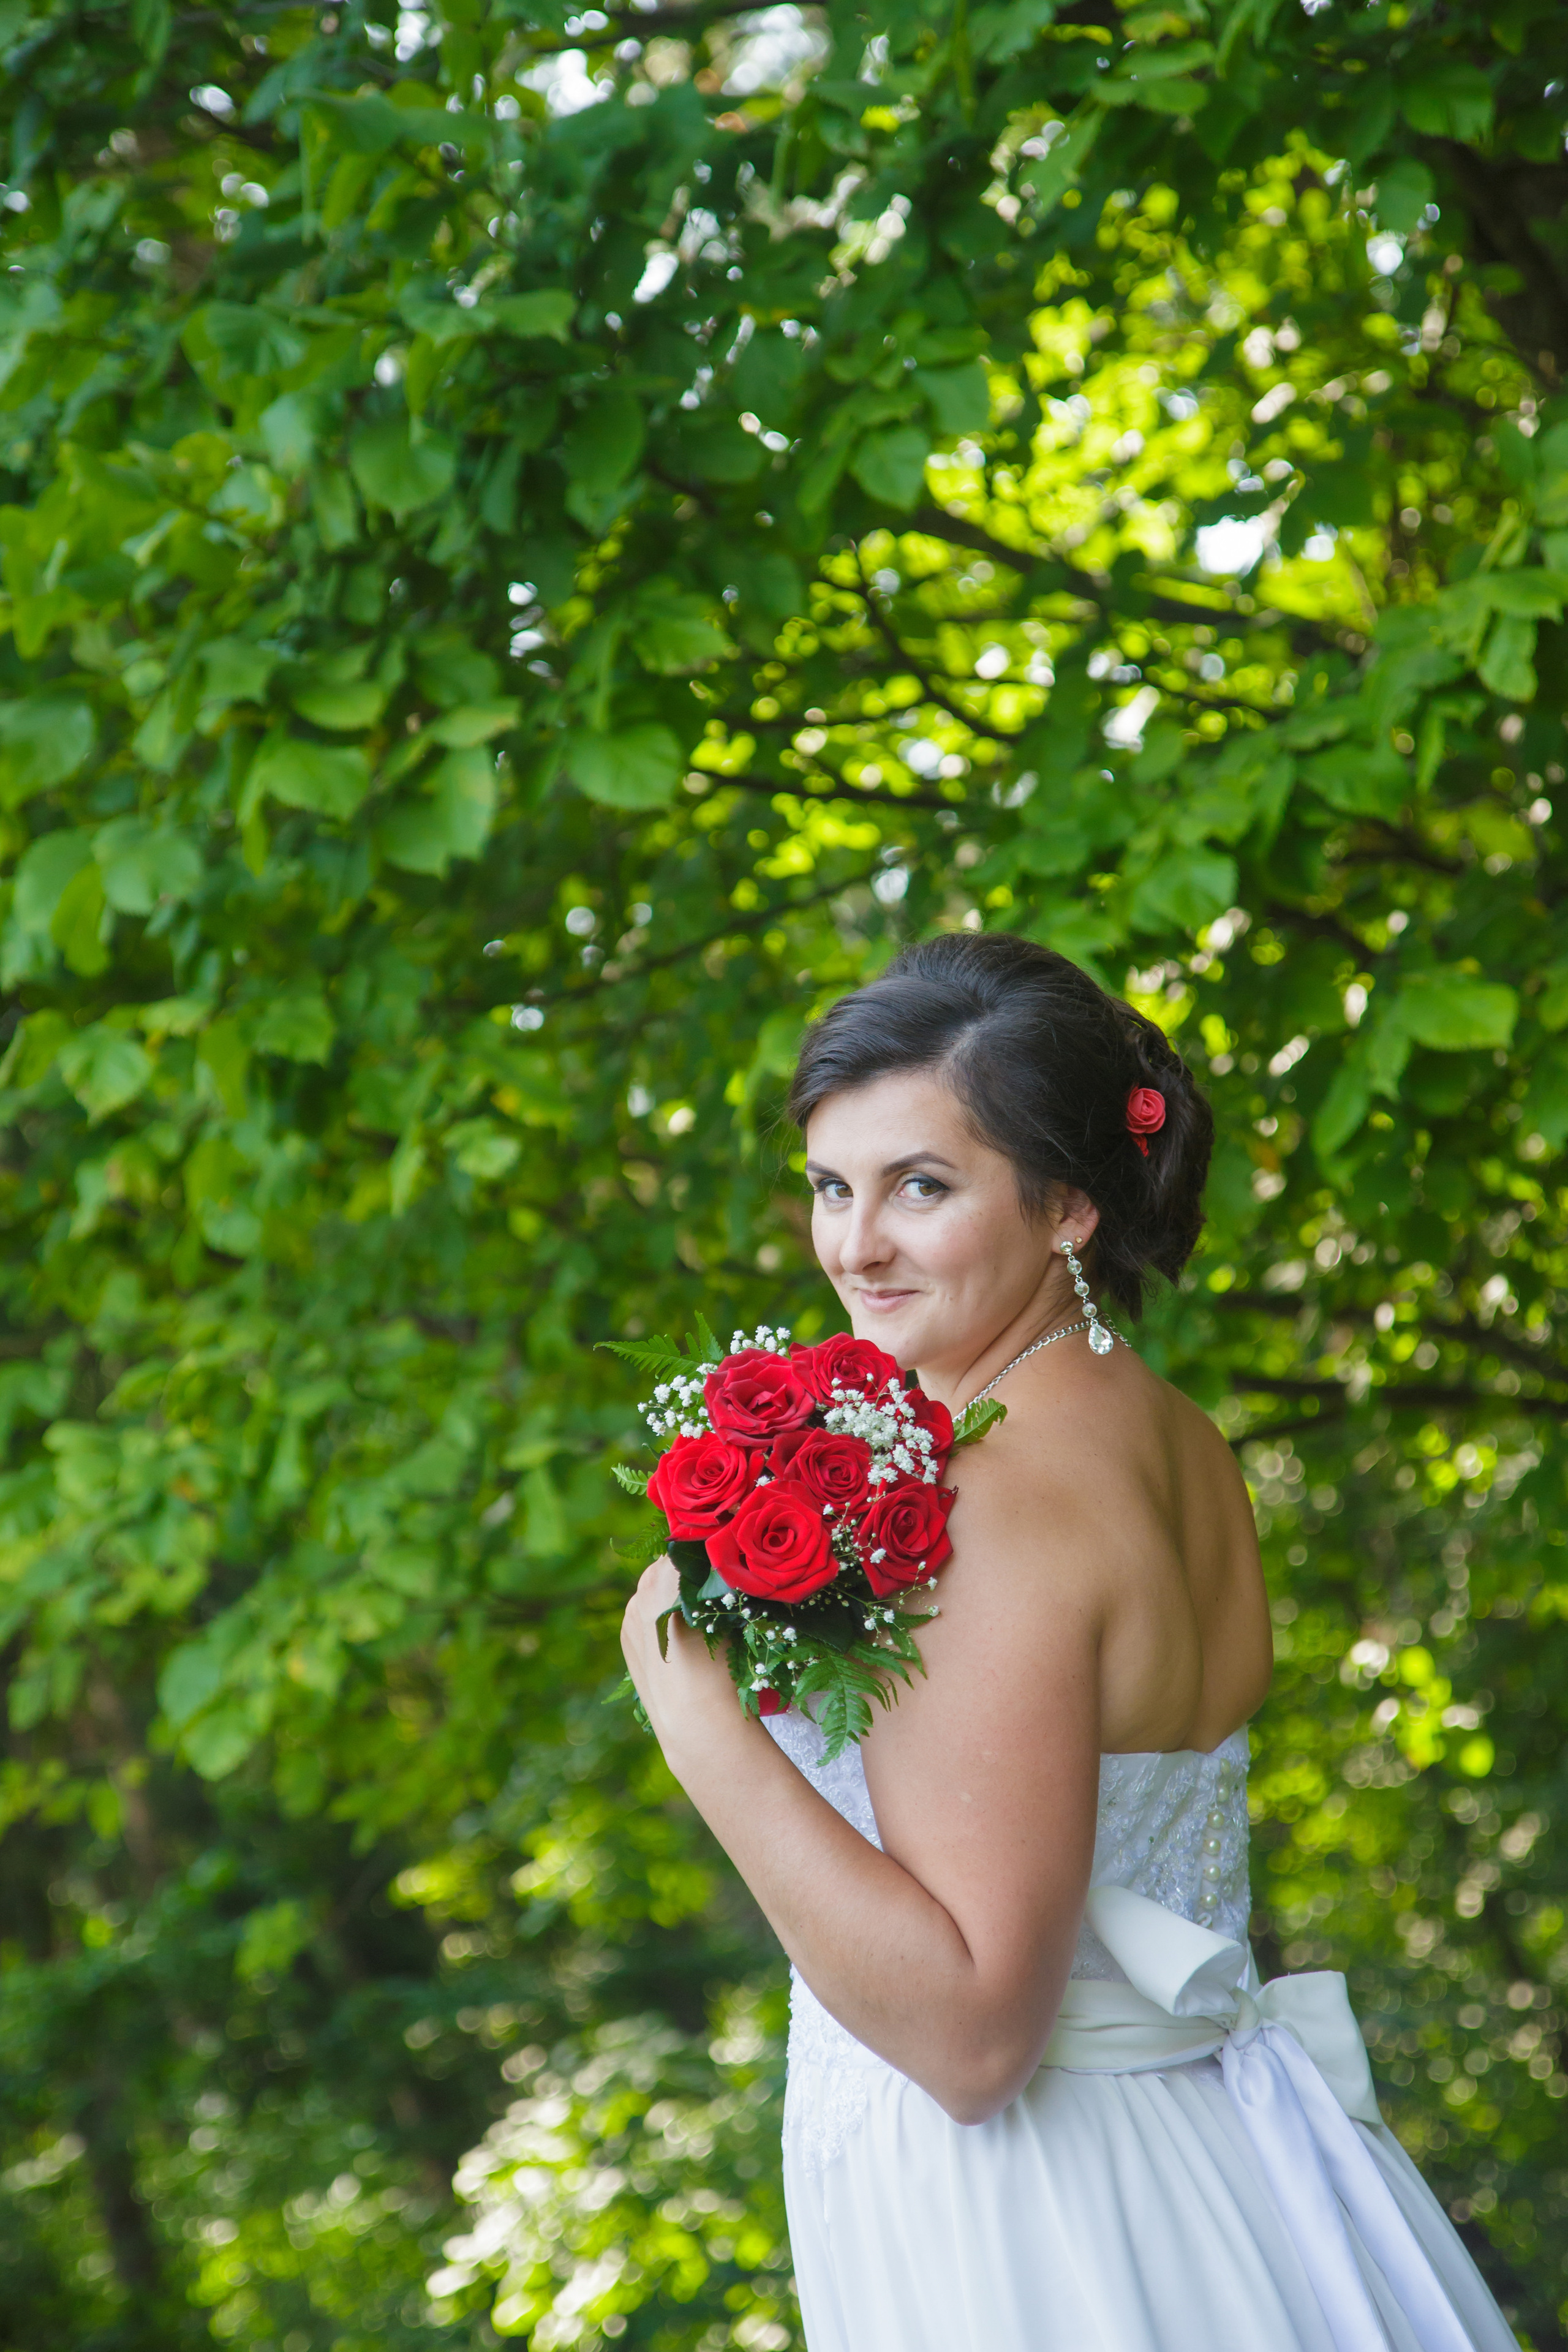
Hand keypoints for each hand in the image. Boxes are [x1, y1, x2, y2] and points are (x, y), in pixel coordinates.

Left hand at [621, 1555, 747, 1763]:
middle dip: (689, 1568)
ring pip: (654, 1584)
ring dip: (672, 1589)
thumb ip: (720, 1577)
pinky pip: (643, 1608)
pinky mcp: (626, 1633)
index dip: (709, 1547)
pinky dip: (659, 1611)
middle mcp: (643, 1589)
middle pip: (669, 1560)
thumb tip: (721, 1557)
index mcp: (669, 1577)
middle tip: (715, 1584)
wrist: (695, 1720)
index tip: (725, 1555)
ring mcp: (630, 1612)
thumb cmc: (723, 1666)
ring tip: (698, 1612)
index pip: (690, 1541)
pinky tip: (678, 1632)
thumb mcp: (729, 1612)